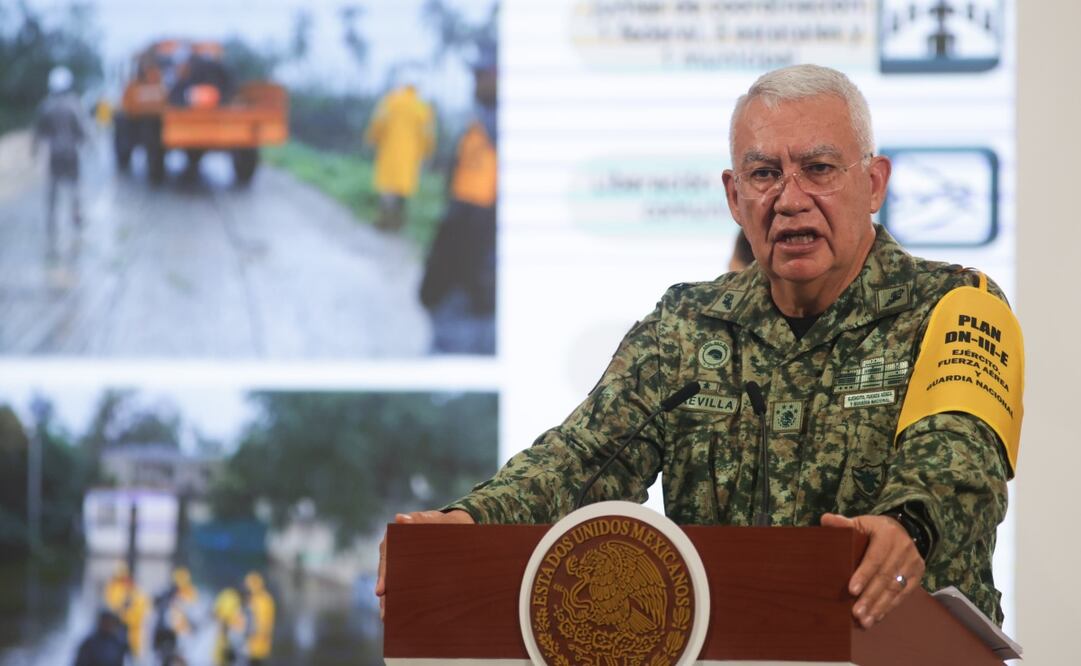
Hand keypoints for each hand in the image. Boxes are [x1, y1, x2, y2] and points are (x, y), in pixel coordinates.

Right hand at [375, 509, 473, 619]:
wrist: (457, 529)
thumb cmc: (444, 524)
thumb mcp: (435, 521)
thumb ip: (420, 520)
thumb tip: (399, 518)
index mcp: (396, 536)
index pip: (386, 555)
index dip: (384, 574)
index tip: (381, 591)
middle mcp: (394, 550)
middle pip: (386, 572)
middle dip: (385, 593)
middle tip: (385, 611)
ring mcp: (401, 562)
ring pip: (392, 582)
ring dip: (390, 599)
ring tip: (388, 618)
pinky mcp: (409, 572)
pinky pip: (401, 585)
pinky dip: (400, 598)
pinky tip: (399, 614)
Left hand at [820, 512, 924, 628]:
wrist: (902, 530)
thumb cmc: (873, 530)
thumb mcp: (861, 523)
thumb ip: (843, 524)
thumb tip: (825, 519)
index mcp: (888, 534)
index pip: (874, 558)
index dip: (863, 575)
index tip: (851, 590)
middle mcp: (904, 548)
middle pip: (885, 577)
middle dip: (870, 597)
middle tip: (856, 613)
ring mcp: (913, 563)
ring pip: (894, 588)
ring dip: (879, 607)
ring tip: (865, 620)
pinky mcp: (917, 575)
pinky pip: (903, 594)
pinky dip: (889, 607)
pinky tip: (877, 616)